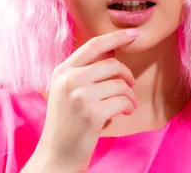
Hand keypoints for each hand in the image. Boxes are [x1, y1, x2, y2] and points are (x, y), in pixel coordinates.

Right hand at [30, 29, 138, 171]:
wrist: (56, 155)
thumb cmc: (67, 123)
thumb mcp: (67, 91)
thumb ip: (85, 71)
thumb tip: (112, 49)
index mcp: (62, 71)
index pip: (93, 45)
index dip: (116, 37)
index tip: (133, 34)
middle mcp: (69, 79)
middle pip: (112, 63)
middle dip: (127, 76)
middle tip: (130, 88)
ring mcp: (79, 95)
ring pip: (120, 83)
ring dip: (129, 96)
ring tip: (126, 106)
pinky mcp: (92, 113)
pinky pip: (123, 101)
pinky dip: (128, 107)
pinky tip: (123, 114)